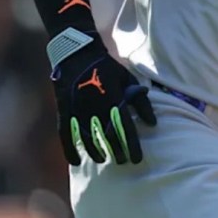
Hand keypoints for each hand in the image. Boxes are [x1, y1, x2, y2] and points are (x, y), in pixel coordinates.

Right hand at [51, 41, 156, 164]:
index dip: (132, 146)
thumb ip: (141, 101)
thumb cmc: (107, 68)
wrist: (78, 55)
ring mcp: (78, 110)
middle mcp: (96, 107)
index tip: (137, 159)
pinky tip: (75, 162)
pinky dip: (70, 150)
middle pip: (108, 136)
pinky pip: (66, 135)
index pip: (125, 128)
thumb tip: (153, 123)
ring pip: (88, 139)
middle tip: (123, 161)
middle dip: (117, 151)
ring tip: (104, 159)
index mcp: (113, 98)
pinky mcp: (64, 111)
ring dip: (96, 152)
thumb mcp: (128, 79)